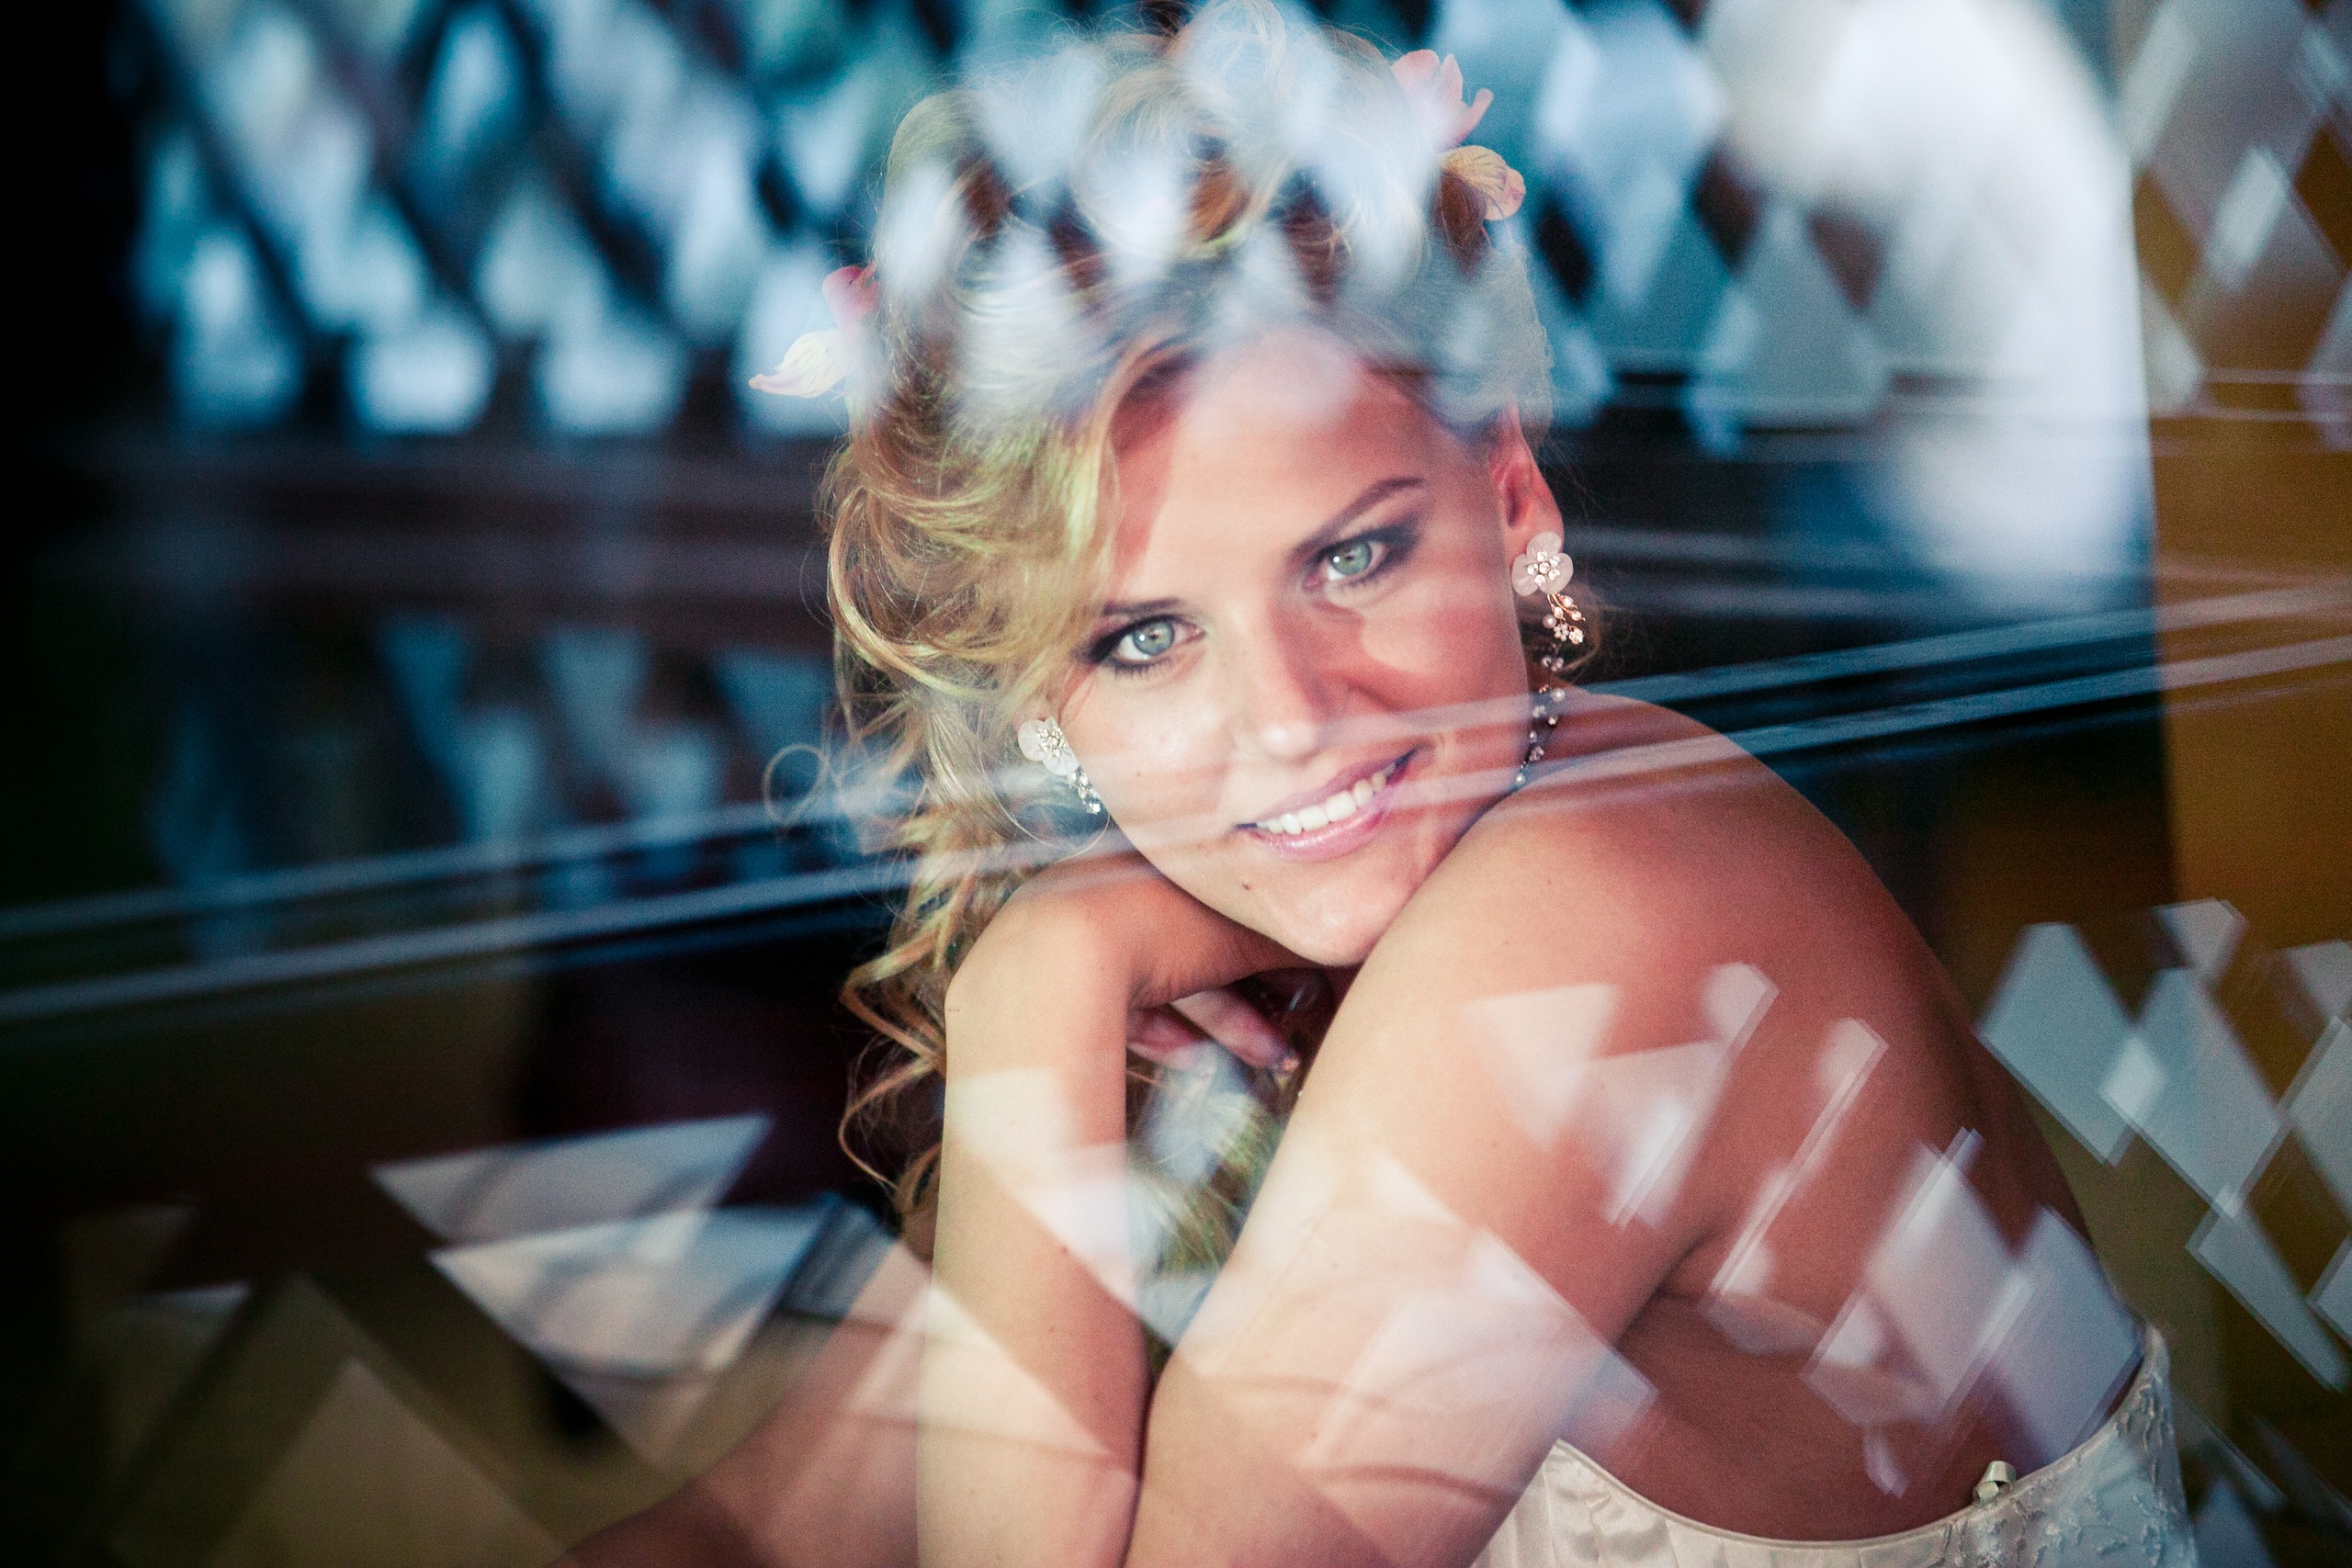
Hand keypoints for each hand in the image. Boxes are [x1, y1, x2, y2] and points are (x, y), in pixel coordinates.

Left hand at [949, 849, 1305, 1073]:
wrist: (1054, 961)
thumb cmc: (1152, 927)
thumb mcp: (1240, 935)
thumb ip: (1294, 940)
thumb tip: (1354, 941)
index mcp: (1167, 854)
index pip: (1237, 892)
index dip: (1281, 932)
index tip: (1318, 966)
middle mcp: (1127, 881)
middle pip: (1209, 938)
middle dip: (1261, 987)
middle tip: (1302, 1018)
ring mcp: (1093, 930)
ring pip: (1174, 978)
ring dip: (1228, 1022)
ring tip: (1273, 1059)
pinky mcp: (1069, 979)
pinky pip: (1130, 1007)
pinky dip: (1168, 1034)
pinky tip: (1199, 1062)